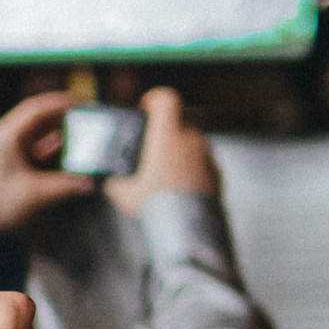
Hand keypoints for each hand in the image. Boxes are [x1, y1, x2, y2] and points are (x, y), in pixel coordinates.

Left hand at [0, 91, 91, 232]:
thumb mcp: (34, 194)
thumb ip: (64, 186)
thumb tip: (88, 183)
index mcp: (4, 137)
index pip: (35, 109)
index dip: (59, 103)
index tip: (81, 101)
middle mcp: (2, 137)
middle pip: (36, 118)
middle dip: (61, 115)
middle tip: (84, 113)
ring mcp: (3, 149)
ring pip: (35, 132)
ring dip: (56, 130)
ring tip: (80, 129)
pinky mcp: (6, 161)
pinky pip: (32, 146)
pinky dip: (48, 146)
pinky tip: (65, 148)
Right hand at [108, 86, 217, 216]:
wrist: (186, 229)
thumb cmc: (158, 207)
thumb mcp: (123, 192)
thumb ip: (117, 179)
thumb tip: (112, 181)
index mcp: (167, 135)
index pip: (166, 98)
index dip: (154, 99)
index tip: (147, 107)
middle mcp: (190, 140)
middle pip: (179, 120)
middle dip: (166, 129)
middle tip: (152, 146)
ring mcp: (206, 155)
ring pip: (192, 141)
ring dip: (179, 149)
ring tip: (165, 171)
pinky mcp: (216, 173)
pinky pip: (202, 161)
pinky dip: (192, 167)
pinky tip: (179, 185)